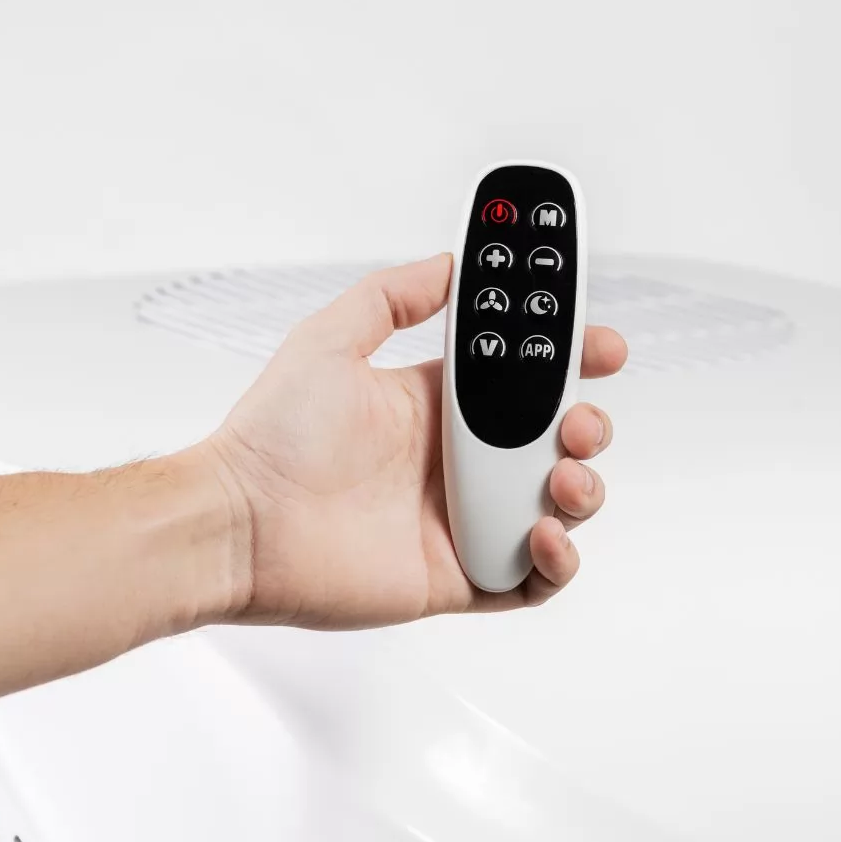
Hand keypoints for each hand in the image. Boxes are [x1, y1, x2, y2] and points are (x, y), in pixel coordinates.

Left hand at [206, 253, 626, 628]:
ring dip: (583, 491)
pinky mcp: (460, 576)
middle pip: (553, 442)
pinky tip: (541, 534)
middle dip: (586, 427)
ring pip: (556, 507)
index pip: (524, 380)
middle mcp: (457, 462)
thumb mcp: (331, 340)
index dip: (570, 362)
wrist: (239, 524)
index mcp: (438, 407)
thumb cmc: (273, 436)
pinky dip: (556, 562)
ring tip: (562, 478)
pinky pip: (532, 579)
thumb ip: (392, 296)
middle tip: (578, 422)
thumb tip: (448, 262)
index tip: (601, 347)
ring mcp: (463, 520)